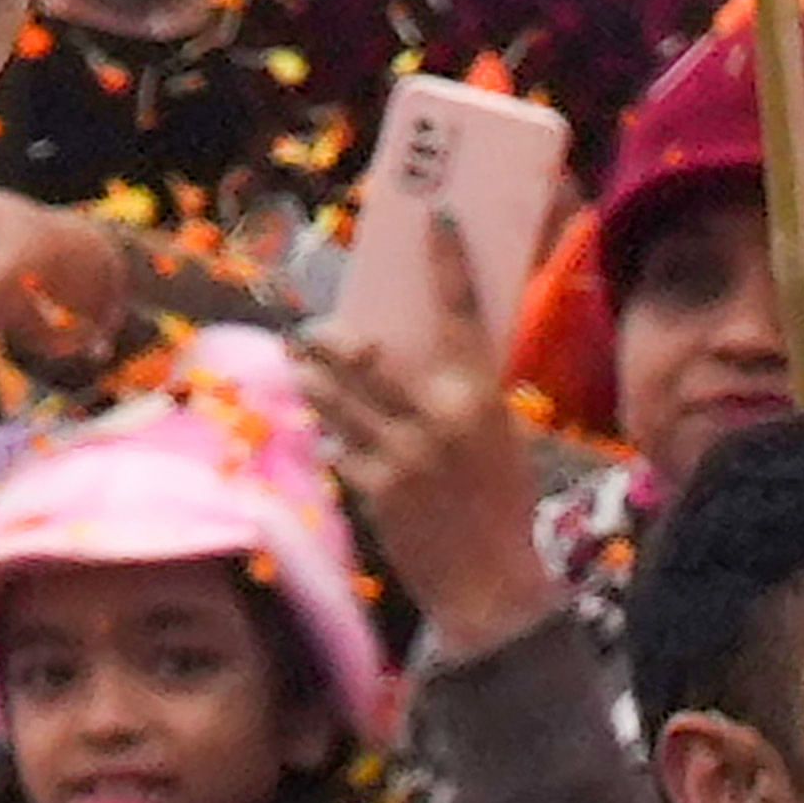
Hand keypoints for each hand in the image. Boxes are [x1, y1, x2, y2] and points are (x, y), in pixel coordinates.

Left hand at [297, 214, 563, 650]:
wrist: (490, 583)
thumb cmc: (501, 505)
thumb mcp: (499, 438)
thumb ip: (464, 396)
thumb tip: (428, 357)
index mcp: (480, 397)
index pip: (463, 315)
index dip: (448, 263)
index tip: (436, 219)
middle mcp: (437, 417)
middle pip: (364, 356)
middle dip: (328, 340)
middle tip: (312, 331)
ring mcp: (399, 452)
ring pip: (333, 398)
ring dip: (312, 381)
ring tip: (301, 368)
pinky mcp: (372, 486)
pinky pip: (334, 445)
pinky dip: (327, 435)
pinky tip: (323, 430)